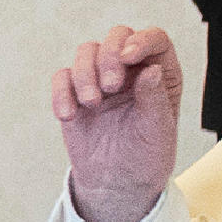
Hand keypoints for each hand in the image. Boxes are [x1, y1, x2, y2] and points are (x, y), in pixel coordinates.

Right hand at [51, 25, 182, 221]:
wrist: (118, 183)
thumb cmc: (146, 156)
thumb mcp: (158, 130)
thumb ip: (155, 98)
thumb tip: (151, 69)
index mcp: (159, 71)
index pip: (154, 39)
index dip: (142, 40)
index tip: (128, 57)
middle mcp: (131, 69)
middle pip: (117, 37)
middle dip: (109, 56)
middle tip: (110, 86)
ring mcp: (100, 78)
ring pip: (86, 52)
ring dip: (85, 74)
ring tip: (91, 104)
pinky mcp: (74, 93)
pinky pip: (62, 78)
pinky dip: (61, 92)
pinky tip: (68, 114)